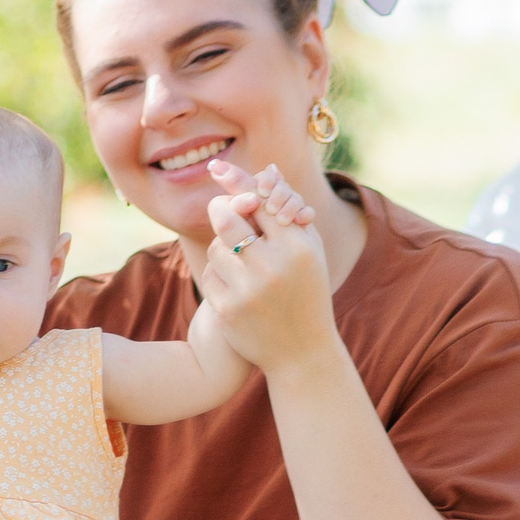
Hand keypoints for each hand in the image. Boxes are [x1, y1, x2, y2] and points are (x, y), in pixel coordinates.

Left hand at [198, 158, 339, 375]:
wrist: (302, 351)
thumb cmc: (307, 290)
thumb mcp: (309, 250)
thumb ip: (288, 211)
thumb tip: (267, 169)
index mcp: (298, 247)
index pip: (260, 201)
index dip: (238, 183)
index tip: (217, 168)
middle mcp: (273, 265)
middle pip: (228, 216)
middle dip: (222, 209)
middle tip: (225, 211)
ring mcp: (248, 288)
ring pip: (217, 245)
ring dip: (225, 247)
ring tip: (244, 263)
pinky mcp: (226, 308)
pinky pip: (210, 273)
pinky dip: (220, 274)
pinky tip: (238, 288)